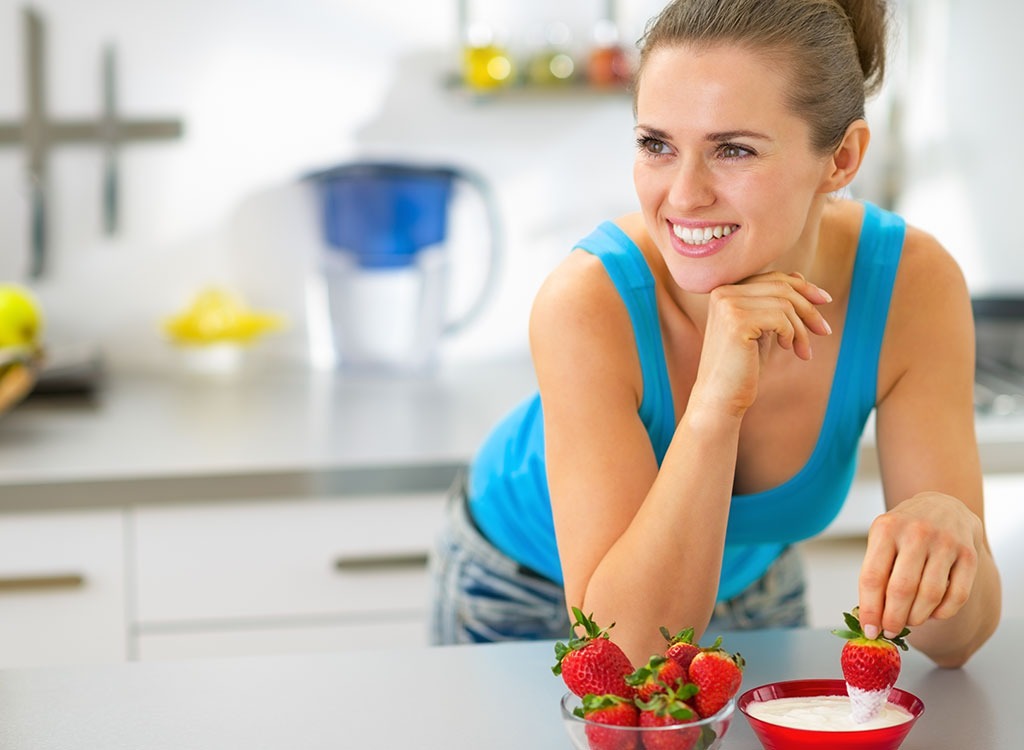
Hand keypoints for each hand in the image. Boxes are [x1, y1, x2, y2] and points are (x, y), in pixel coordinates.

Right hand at [689, 271, 831, 416]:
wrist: (720, 398)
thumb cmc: (741, 367)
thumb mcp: (760, 329)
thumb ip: (772, 303)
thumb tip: (799, 276)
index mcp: (725, 290)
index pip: (773, 278)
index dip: (803, 287)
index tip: (825, 301)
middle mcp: (723, 293)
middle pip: (782, 287)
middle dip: (809, 308)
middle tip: (824, 331)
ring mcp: (728, 305)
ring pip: (785, 303)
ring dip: (801, 328)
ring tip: (801, 350)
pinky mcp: (736, 321)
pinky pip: (780, 318)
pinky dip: (791, 334)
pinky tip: (786, 349)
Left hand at [857, 492, 981, 639]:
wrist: (943, 504)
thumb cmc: (905, 529)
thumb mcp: (882, 539)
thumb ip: (876, 572)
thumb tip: (871, 618)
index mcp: (886, 529)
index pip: (872, 578)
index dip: (870, 610)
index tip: (870, 630)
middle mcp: (916, 533)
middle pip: (901, 590)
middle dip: (893, 619)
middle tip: (890, 631)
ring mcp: (945, 542)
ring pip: (930, 595)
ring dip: (917, 617)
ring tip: (909, 620)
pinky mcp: (969, 554)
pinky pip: (958, 596)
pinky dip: (943, 613)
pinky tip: (933, 613)